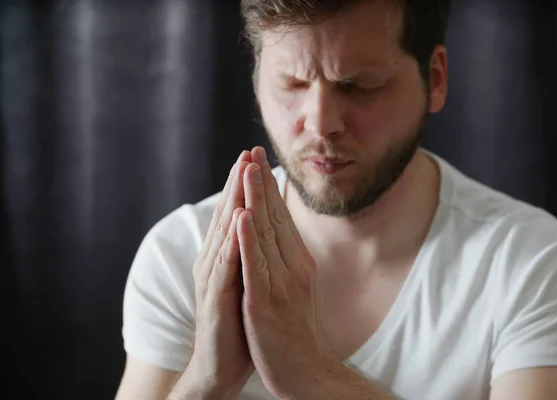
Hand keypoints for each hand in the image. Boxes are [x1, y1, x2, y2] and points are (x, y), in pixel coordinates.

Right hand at [177, 151, 253, 398]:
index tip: (257, 158)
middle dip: (239, 182)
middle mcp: (215, 261)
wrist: (219, 366)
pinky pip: (225, 265)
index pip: (237, 214)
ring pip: (225, 232)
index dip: (246, 186)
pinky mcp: (216, 297)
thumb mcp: (247, 283)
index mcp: (226, 257)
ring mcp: (213, 278)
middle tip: (249, 151)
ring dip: (234, 200)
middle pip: (229, 214)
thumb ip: (250, 256)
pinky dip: (232, 240)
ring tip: (242, 172)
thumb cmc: (237, 323)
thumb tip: (262, 232)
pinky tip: (238, 220)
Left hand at [236, 147, 330, 398]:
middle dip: (261, 182)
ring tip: (246, 170)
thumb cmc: (296, 330)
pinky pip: (256, 266)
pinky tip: (242, 216)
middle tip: (251, 151)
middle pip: (275, 218)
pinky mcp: (266, 303)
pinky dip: (249, 239)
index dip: (269, 188)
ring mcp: (280, 284)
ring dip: (255, 200)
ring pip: (265, 234)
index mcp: (298, 262)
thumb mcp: (297, 288)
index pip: (281, 218)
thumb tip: (281, 235)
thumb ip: (289, 260)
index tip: (258, 161)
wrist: (305, 371)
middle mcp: (293, 267)